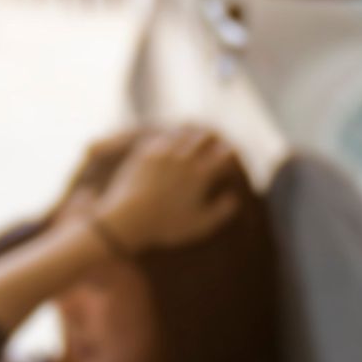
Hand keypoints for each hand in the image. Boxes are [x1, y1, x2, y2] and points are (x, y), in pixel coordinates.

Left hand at [92, 126, 241, 251]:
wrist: (128, 221)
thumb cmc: (167, 227)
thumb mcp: (200, 226)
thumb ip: (221, 212)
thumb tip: (233, 198)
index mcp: (200, 175)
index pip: (222, 155)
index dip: (230, 152)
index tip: (232, 153)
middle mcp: (183, 159)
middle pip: (202, 138)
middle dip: (211, 138)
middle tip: (215, 139)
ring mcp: (162, 154)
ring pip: (182, 134)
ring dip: (191, 134)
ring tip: (195, 134)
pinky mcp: (144, 154)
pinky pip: (162, 138)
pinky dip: (171, 137)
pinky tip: (171, 140)